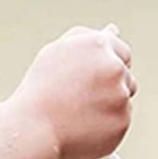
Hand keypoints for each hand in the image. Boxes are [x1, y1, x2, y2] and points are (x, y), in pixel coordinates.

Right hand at [13, 24, 135, 158]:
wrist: (32, 128)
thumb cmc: (40, 90)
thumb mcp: (56, 53)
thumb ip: (86, 38)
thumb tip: (113, 30)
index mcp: (97, 45)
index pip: (122, 51)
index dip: (105, 67)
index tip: (90, 79)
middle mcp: (113, 66)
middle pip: (125, 75)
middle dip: (109, 85)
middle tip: (79, 98)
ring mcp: (120, 95)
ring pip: (123, 98)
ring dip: (109, 103)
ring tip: (78, 112)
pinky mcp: (122, 121)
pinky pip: (120, 121)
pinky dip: (106, 124)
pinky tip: (83, 126)